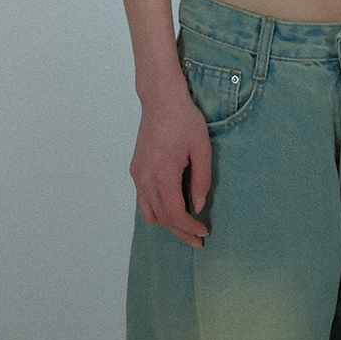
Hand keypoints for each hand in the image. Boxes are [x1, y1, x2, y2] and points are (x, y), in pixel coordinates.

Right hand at [130, 83, 211, 248]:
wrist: (161, 100)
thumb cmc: (184, 119)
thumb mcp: (202, 148)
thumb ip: (201, 180)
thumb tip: (198, 206)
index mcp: (163, 175)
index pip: (175, 215)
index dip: (190, 228)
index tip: (204, 231)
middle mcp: (145, 179)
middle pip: (161, 219)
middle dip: (180, 232)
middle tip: (198, 239)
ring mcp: (138, 175)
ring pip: (148, 213)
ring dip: (167, 224)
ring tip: (186, 227)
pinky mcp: (135, 170)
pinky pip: (143, 200)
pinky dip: (157, 210)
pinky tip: (172, 208)